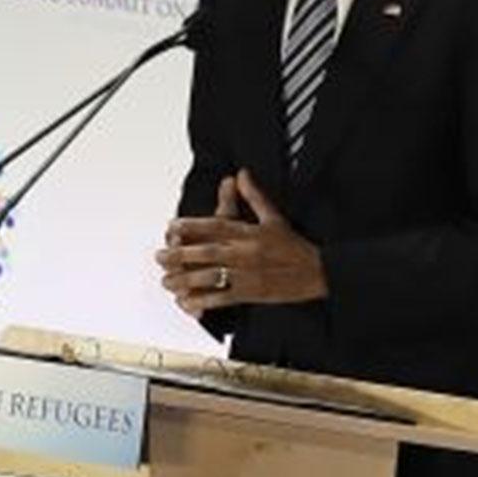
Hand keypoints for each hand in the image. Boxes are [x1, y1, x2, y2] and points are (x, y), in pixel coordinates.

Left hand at [157, 169, 327, 316]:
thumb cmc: (294, 246)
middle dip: (179, 254)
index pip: (215, 226)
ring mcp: (247, 274)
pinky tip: (187, 303)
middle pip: (205, 252)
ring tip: (166, 280)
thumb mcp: (275, 217)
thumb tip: (240, 173)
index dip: (191, 226)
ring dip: (185, 280)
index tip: (171, 226)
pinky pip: (221, 299)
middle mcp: (244, 252)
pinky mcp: (251, 293)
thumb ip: (254, 196)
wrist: (318, 272)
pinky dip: (202, 302)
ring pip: (209, 277)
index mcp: (249, 232)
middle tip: (159, 256)